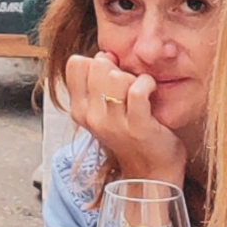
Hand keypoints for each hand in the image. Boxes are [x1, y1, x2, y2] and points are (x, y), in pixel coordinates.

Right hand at [63, 53, 189, 186]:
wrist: (151, 172)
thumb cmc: (130, 136)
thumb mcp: (102, 112)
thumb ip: (97, 85)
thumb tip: (105, 54)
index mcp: (79, 110)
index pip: (76, 63)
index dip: (96, 61)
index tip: (110, 74)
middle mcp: (91, 117)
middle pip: (97, 65)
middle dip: (116, 68)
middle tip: (127, 84)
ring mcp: (114, 123)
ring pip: (116, 76)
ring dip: (133, 77)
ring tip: (139, 90)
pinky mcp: (138, 126)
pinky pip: (137, 90)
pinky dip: (147, 83)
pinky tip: (151, 89)